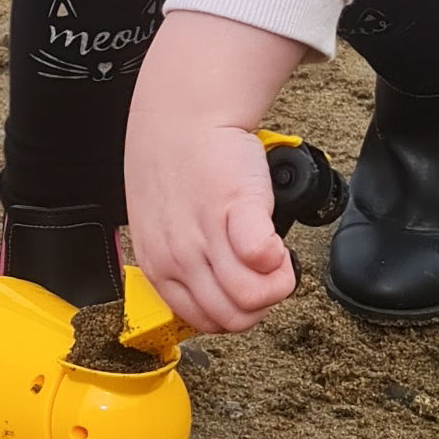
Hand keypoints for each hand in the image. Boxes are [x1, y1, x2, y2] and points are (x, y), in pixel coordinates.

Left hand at [121, 12, 308, 337]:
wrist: (183, 116)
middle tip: (267, 272)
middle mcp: (179, 258)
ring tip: (275, 254)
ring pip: (252, 297)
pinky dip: (277, 259)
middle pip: (234, 317)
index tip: (248, 287)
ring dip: (277, 281)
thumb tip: (217, 294)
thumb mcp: (163, 230)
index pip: (207, 322)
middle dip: (261, 302)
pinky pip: (260, 258)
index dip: (237, 310)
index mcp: (160, 268)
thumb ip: (184, 265)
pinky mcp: (235, 207)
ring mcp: (204, 235)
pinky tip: (274, 241)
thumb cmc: (178, 169)